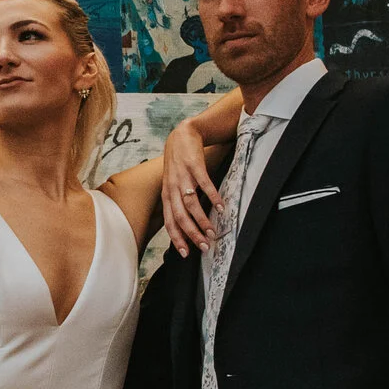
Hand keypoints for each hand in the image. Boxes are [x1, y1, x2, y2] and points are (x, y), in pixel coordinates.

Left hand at [161, 116, 221, 253]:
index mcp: (167, 195)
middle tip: (205, 247)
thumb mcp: (173, 184)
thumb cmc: (179, 163)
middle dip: (192, 234)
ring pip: (190, 203)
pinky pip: (203, 184)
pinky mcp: (194, 165)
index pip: (169, 222)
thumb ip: (178, 202)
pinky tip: (221, 207)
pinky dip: (212, 196)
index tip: (186, 254)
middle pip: (180, 216)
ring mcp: (182, 176)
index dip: (177, 239)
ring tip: (213, 232)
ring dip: (202, 220)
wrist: (182, 135)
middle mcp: (172, 188)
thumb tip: (187, 225)